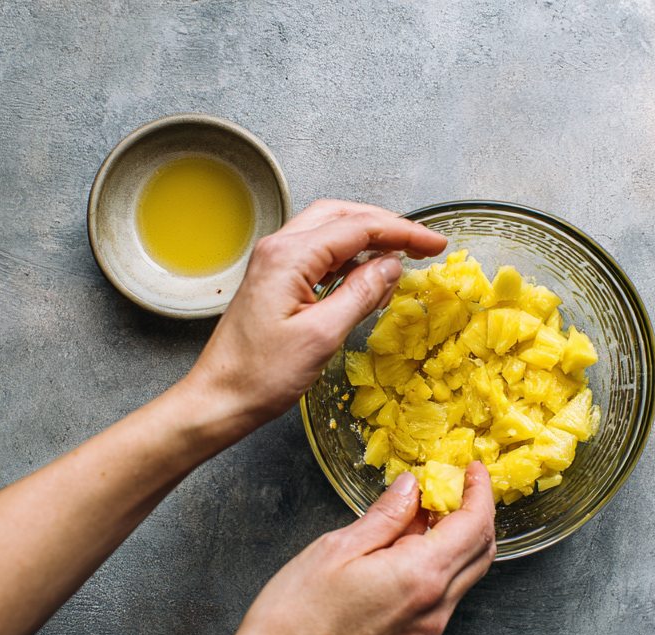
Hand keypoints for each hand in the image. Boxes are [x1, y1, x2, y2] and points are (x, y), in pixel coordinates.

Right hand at [176, 462, 495, 634]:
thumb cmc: (294, 621)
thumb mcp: (335, 549)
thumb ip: (383, 517)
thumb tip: (410, 489)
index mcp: (420, 576)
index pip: (476, 524)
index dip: (479, 491)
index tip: (471, 471)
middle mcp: (434, 609)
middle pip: (480, 553)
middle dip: (473, 515)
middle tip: (448, 490)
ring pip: (461, 579)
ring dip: (452, 545)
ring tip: (414, 523)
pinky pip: (439, 604)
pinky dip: (434, 574)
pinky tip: (400, 562)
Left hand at [182, 199, 446, 449]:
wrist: (220, 398)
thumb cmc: (261, 376)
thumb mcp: (321, 337)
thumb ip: (359, 294)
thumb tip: (390, 266)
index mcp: (289, 256)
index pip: (358, 227)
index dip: (402, 233)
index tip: (435, 244)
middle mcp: (278, 249)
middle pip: (342, 216)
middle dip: (386, 226)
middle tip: (422, 245)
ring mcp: (274, 263)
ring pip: (330, 233)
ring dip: (367, 241)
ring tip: (400, 262)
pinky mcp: (274, 281)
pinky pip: (318, 257)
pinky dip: (348, 260)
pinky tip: (366, 279)